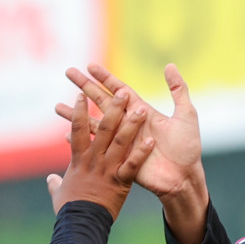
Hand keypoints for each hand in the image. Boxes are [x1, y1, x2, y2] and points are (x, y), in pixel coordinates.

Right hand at [45, 86, 151, 218]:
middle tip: (121, 91)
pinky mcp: (121, 182)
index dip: (79, 112)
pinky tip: (150, 140)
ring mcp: (108, 169)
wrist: (80, 224)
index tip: (80, 94)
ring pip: (120, 142)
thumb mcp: (59, 194)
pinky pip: (132, 164)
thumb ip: (56, 183)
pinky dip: (141, 152)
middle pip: (103, 129)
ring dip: (131, 124)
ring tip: (141, 109)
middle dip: (112, 109)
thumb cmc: (68, 210)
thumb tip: (51, 179)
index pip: (78, 130)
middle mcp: (94, 160)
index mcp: (78, 159)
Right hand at [56, 62, 205, 207]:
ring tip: (57, 107)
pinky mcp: (119, 159)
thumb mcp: (186, 115)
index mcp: (142, 112)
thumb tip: (168, 65)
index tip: (90, 66)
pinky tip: (66, 137)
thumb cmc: (187, 148)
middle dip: (85, 87)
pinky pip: (97, 149)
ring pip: (94, 124)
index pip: (119, 90)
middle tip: (68, 73)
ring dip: (75, 116)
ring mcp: (122, 142)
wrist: (184, 177)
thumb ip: (178, 90)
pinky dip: (82, 143)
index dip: (105, 78)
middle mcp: (129, 124)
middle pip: (102, 101)